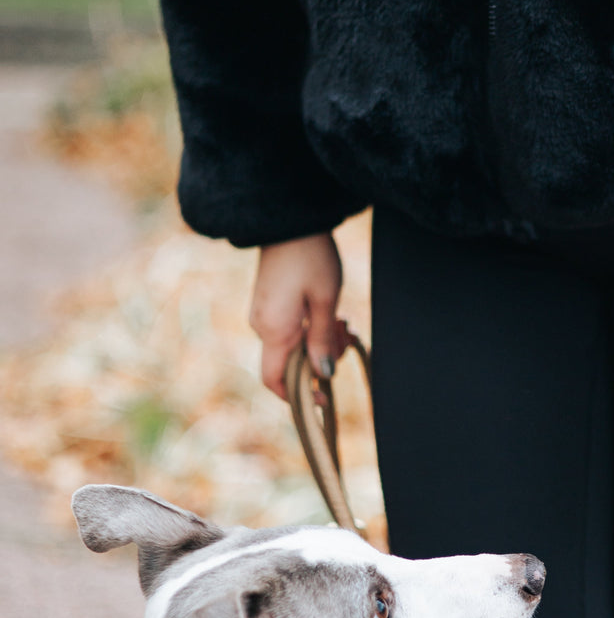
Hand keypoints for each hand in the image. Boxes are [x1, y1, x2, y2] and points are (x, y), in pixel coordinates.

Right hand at [249, 233, 341, 398]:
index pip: (275, 381)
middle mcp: (262, 326)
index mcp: (274, 330)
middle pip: (290, 364)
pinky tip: (331, 314)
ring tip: (344, 322)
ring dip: (321, 342)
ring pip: (293, 346)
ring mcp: (264, 314)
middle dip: (321, 361)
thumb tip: (323, 375)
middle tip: (348, 338)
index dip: (298, 396)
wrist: (289, 220)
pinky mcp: (270, 304)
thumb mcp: (326, 300)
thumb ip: (323, 340)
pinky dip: (312, 329)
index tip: (325, 397)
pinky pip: (289, 330)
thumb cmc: (311, 257)